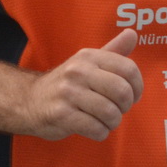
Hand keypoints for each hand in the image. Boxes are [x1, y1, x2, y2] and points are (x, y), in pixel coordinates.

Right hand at [23, 29, 142, 140]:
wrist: (29, 100)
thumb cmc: (67, 84)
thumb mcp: (87, 63)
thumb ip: (112, 50)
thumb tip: (133, 33)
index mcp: (88, 56)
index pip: (129, 69)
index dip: (137, 87)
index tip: (130, 95)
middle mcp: (77, 71)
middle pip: (122, 92)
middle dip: (124, 107)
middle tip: (114, 108)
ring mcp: (67, 92)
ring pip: (111, 114)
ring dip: (111, 123)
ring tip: (102, 119)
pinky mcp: (61, 114)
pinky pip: (97, 129)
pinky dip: (99, 132)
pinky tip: (90, 126)